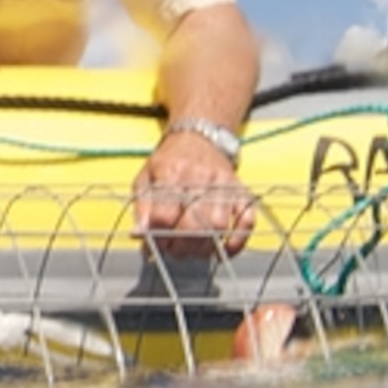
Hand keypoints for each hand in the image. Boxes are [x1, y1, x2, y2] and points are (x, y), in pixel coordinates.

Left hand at [133, 130, 255, 255]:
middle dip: (182, 247)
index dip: (158, 237)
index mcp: (170, 173)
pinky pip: (246, 220)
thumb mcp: (146, 177)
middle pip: (193, 225)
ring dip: (205, 246)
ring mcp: (223, 185)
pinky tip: (224, 248)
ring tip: (194, 249)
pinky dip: (238, 239)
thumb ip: (142, 207)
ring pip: (219, 226)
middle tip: (175, 250)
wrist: (198, 137)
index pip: (164, 217)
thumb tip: (140, 235)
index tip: (155, 244)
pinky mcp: (240, 191)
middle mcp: (199, 178)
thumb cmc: (169, 161)